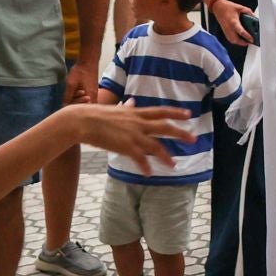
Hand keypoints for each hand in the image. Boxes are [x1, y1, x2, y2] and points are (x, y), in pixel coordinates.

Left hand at [64, 59, 100, 105]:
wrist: (89, 61)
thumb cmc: (80, 72)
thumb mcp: (71, 84)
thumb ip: (68, 97)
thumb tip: (64, 107)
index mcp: (90, 97)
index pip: (83, 110)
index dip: (74, 108)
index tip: (68, 102)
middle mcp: (95, 97)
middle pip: (85, 108)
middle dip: (76, 104)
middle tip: (71, 95)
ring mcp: (95, 94)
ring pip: (86, 103)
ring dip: (78, 100)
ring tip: (74, 92)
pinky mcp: (93, 91)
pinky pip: (87, 99)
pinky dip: (81, 97)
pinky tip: (77, 92)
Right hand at [66, 101, 190, 176]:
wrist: (81, 121)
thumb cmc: (95, 114)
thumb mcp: (116, 108)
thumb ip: (127, 107)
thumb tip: (133, 101)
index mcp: (136, 112)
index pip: (161, 111)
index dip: (176, 112)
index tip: (189, 114)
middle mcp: (137, 122)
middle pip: (164, 127)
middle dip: (180, 133)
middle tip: (194, 138)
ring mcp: (132, 134)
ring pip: (155, 146)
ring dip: (166, 156)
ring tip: (173, 165)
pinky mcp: (125, 146)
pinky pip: (139, 159)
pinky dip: (145, 167)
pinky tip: (148, 174)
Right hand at [209, 0, 255, 46]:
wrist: (218, 7)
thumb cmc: (227, 7)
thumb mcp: (240, 7)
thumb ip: (248, 12)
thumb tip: (254, 17)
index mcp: (233, 21)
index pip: (241, 31)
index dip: (247, 36)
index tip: (252, 39)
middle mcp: (229, 27)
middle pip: (235, 39)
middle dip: (243, 42)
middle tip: (250, 41)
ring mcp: (226, 30)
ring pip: (232, 40)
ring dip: (239, 42)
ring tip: (246, 41)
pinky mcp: (224, 31)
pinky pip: (229, 39)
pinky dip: (235, 41)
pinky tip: (240, 39)